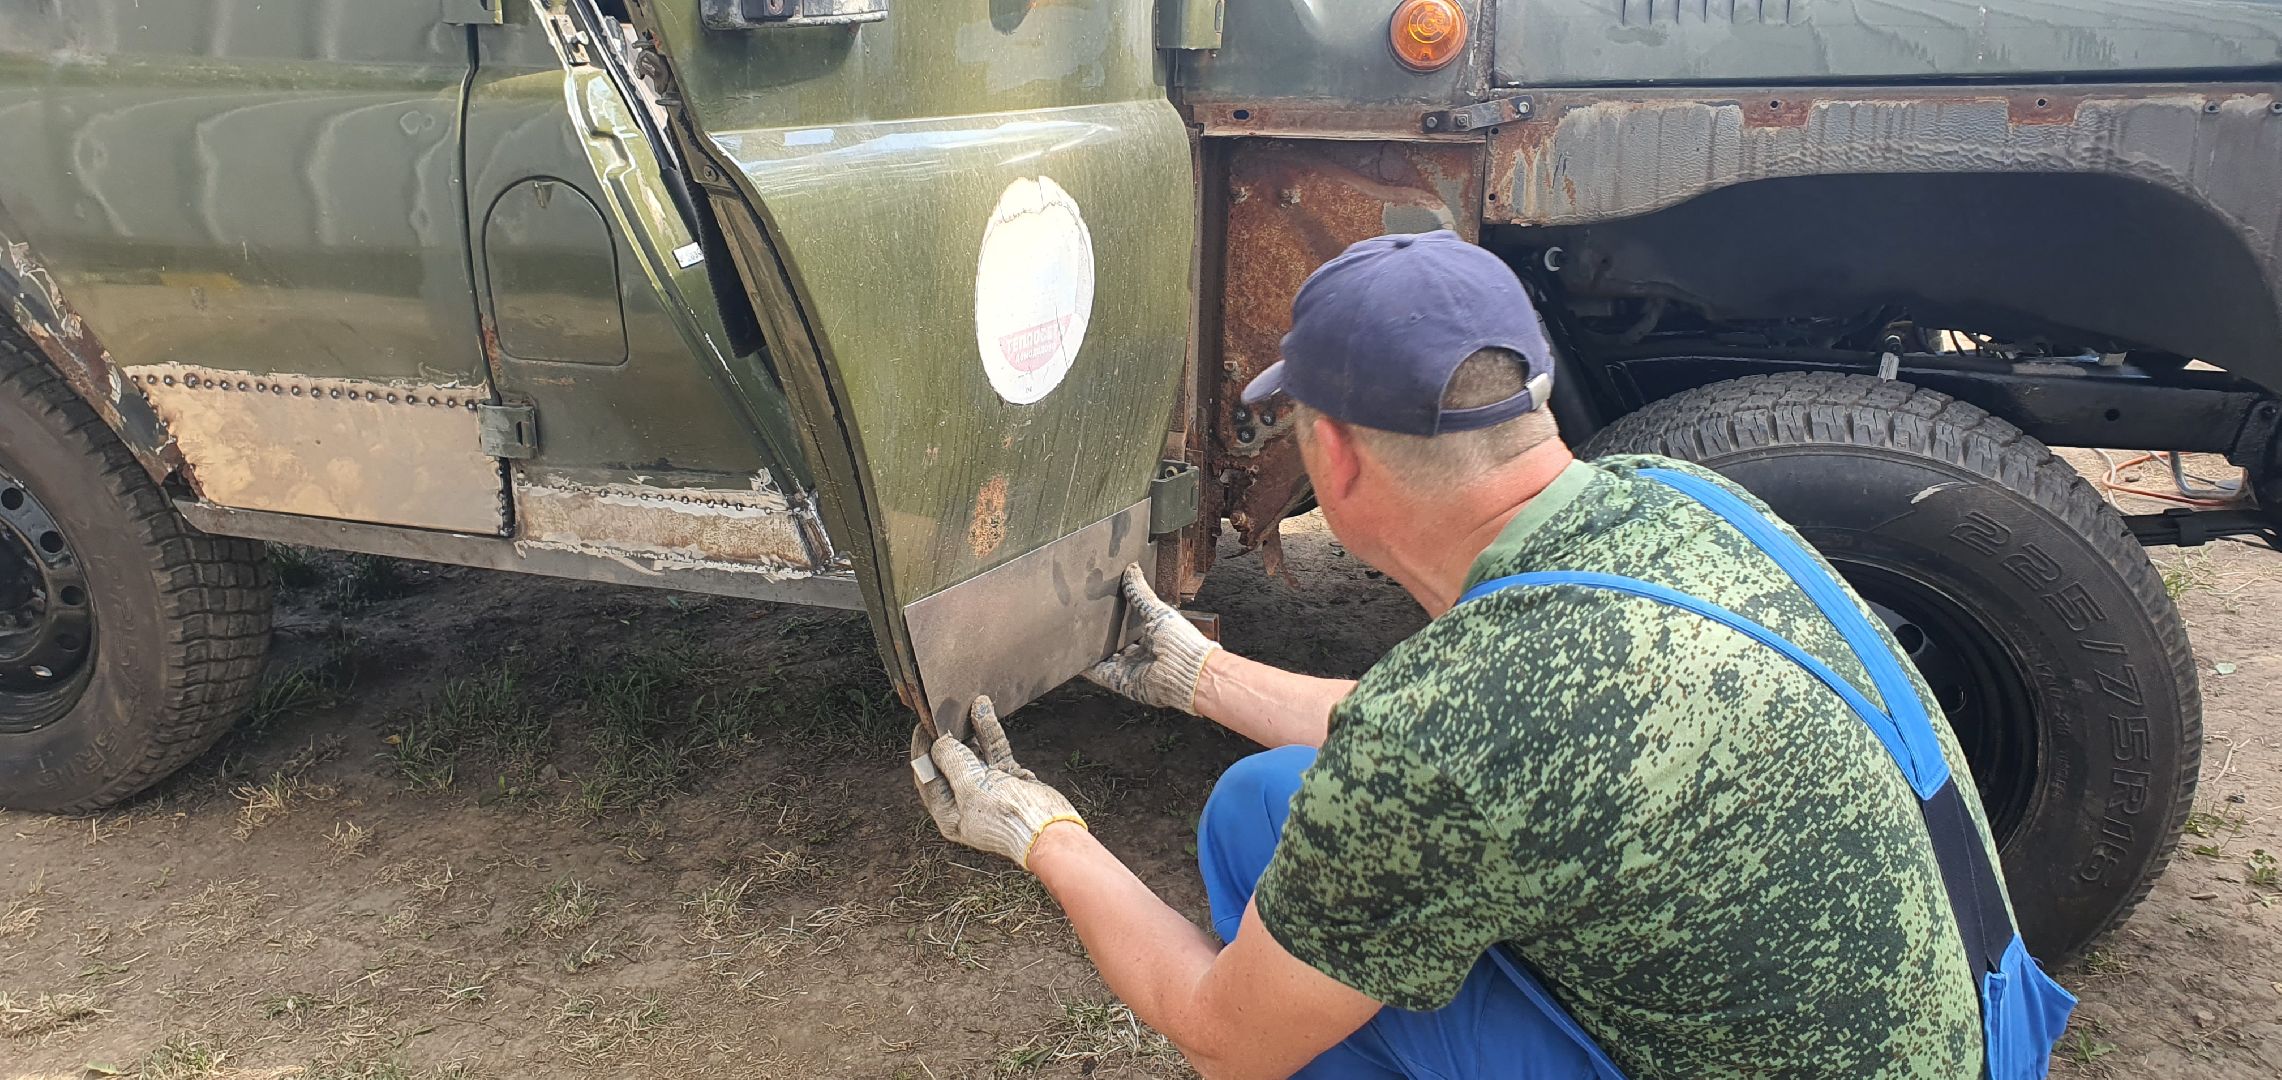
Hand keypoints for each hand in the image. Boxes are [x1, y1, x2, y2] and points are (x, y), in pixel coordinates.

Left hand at [910, 696, 1085, 869]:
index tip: (923, 725)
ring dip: (970, 730)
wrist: (1048, 828)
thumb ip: (952, 762)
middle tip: (943, 713)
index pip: (927, 776)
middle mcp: (964, 801)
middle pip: (949, 763)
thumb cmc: (1006, 818)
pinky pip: (993, 751)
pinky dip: (988, 732)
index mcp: (948, 813)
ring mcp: (987, 789)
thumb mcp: (969, 788)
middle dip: (947, 737)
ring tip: (966, 705)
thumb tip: (939, 743)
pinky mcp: (1006, 778)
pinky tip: (984, 711)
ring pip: (973, 754)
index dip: (923, 749)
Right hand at [1084, 565, 1220, 713]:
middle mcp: (1142, 655)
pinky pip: (1099, 673)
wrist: (1186, 670)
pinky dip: (1088, 666)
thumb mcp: (1158, 611)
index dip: (1119, 618)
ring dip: (1093, 650)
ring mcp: (1130, 670)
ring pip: (1105, 658)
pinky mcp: (1121, 681)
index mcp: (1154, 638)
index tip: (1105, 607)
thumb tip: (1132, 571)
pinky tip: (1079, 656)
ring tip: (1079, 636)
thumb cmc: (1183, 644)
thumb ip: (1140, 594)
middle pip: (1117, 644)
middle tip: (1088, 621)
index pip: (1131, 627)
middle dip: (1104, 635)